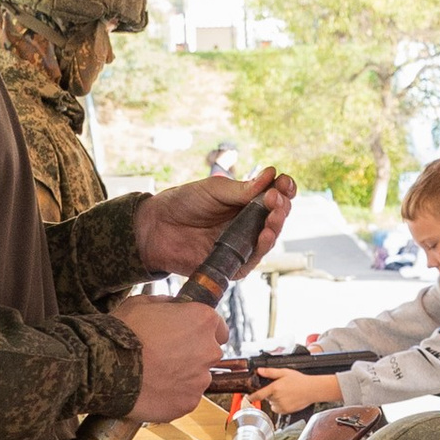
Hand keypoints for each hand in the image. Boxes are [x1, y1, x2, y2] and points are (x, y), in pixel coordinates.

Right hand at [118, 293, 238, 422]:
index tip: (188, 335)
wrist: (106, 367)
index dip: (201, 331)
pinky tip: (152, 389)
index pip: (218, 327)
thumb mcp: (143, 303)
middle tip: (164, 355)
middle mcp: (209, 350)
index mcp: (203, 321)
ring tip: (154, 374)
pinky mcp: (189, 403)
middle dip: (191, 354)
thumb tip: (174, 307)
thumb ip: (167, 305)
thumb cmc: (123, 332)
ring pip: (197, 377)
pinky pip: (185, 398)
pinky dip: (172, 395)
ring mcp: (201, 380)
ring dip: (182, 376)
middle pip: (208, 353)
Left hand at [132, 166, 294, 283]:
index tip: (285, 182)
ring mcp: (241, 245)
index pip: (274, 197)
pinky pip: (253, 259)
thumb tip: (271, 175)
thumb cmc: (182, 203)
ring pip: (268, 239)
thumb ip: (242, 189)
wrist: (155, 227)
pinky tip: (264, 234)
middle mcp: (248, 224)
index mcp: (246, 203)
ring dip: (276, 226)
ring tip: (275, 214)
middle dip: (281, 207)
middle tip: (277, 198)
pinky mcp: (233, 265)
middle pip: (275, 218)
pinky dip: (261, 247)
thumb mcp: (213, 190)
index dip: (283, 190)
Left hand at [256, 368, 342, 413]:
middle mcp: (277, 398)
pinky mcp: (286, 411)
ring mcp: (281, 405)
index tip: (248, 398)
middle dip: (270, 394)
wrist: (312, 390)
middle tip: (280, 388)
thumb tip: (260, 370)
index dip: (251, 397)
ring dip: (275, 400)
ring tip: (286, 394)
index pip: (258, 395)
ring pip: (272, 404)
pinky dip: (280, 406)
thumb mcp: (284, 372)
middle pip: (267, 398)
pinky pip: (278, 409)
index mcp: (275, 388)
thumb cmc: (300, 381)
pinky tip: (288, 399)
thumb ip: (270, 372)